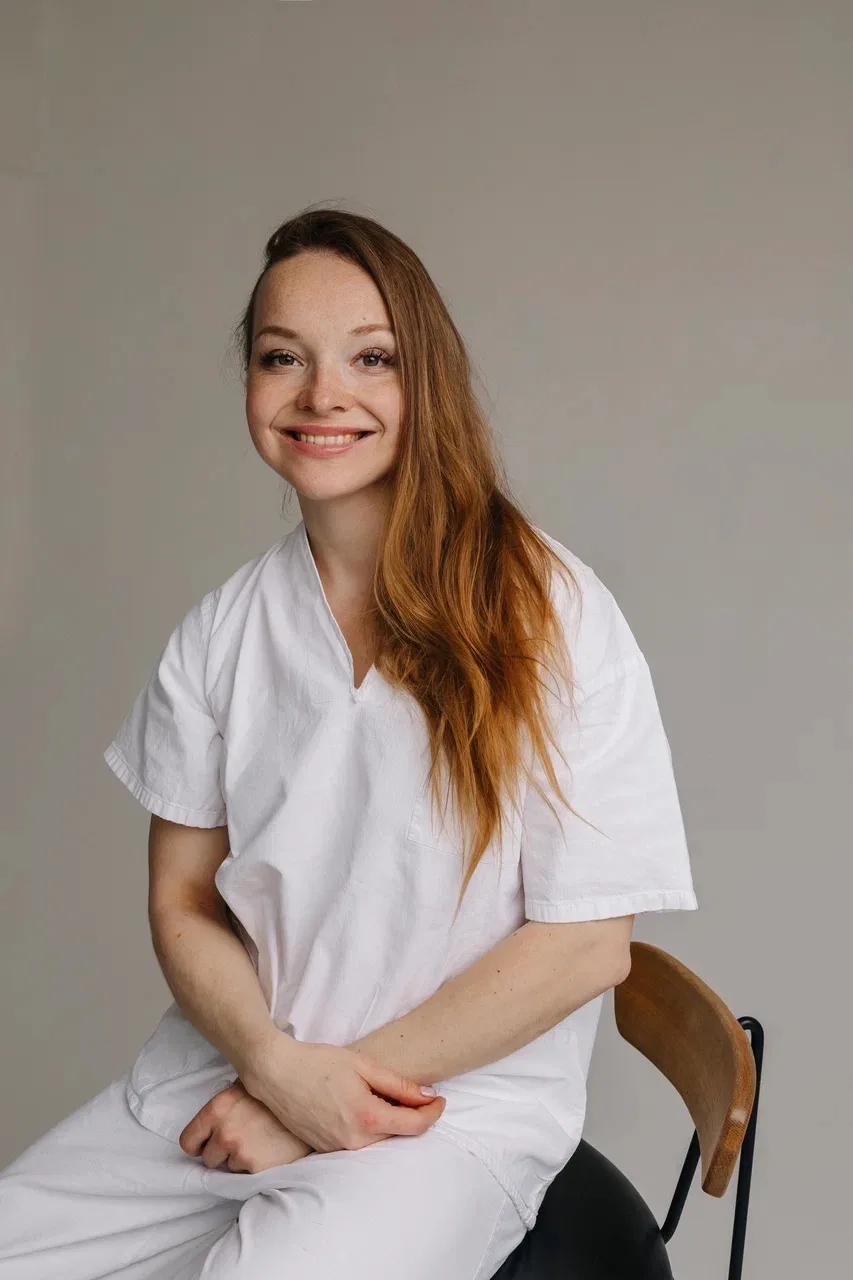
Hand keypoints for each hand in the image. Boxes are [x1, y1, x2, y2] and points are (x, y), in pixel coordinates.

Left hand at [179, 1079, 312, 1172]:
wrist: (311, 1106)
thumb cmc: (278, 1093)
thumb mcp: (248, 1087)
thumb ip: (226, 1103)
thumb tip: (210, 1118)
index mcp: (219, 1107)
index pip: (188, 1141)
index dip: (198, 1144)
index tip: (205, 1145)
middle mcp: (226, 1130)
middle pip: (208, 1158)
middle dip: (221, 1152)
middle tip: (242, 1139)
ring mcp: (241, 1150)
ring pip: (228, 1167)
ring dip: (240, 1159)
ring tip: (261, 1142)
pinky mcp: (256, 1167)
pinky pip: (246, 1175)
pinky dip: (255, 1166)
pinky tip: (269, 1150)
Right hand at [240, 1033, 445, 1152]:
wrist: (275, 1073)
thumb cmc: (318, 1063)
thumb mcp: (363, 1066)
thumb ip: (398, 1084)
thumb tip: (427, 1095)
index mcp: (367, 1118)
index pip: (415, 1126)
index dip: (433, 1113)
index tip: (440, 1099)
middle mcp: (354, 1141)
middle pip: (399, 1136)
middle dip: (414, 1118)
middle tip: (420, 1095)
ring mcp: (338, 1148)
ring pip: (379, 1141)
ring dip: (392, 1124)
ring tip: (392, 1098)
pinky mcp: (326, 1148)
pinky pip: (359, 1143)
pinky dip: (370, 1128)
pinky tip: (366, 1107)